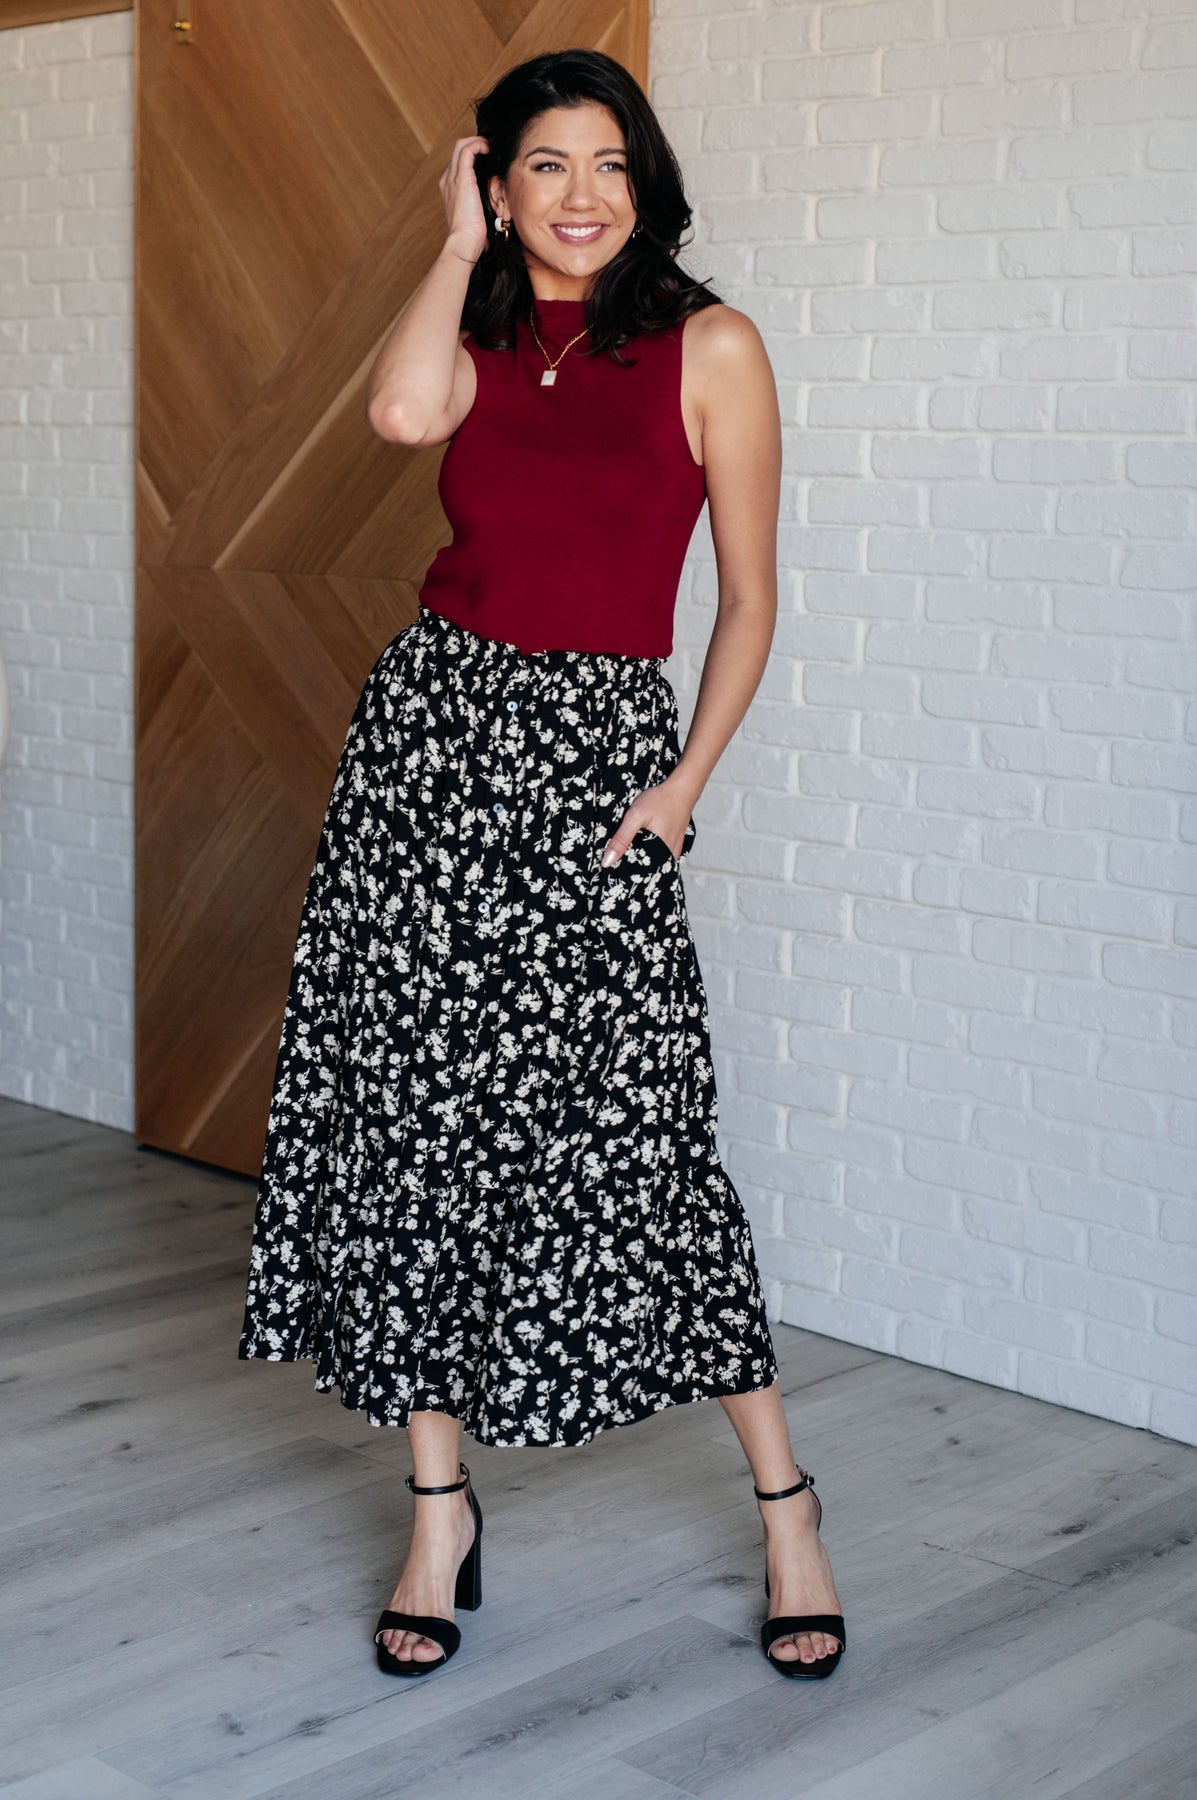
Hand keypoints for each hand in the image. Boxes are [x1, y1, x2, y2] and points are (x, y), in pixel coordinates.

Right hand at [439, 135, 489, 265]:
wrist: (463, 243)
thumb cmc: (472, 238)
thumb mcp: (478, 219)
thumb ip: (483, 208)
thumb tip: (498, 211)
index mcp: (450, 190)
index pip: (459, 165)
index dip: (473, 157)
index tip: (489, 158)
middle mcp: (448, 181)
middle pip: (458, 151)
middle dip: (475, 145)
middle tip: (491, 147)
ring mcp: (452, 178)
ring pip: (461, 146)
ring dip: (476, 141)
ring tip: (490, 145)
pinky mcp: (461, 177)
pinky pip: (467, 150)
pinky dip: (478, 144)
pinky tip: (488, 149)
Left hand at [600, 777, 694, 866]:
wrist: (681, 790)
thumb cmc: (660, 801)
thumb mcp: (635, 817)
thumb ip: (621, 839)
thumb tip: (607, 861)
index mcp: (658, 854)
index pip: (637, 874)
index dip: (622, 872)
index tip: (611, 869)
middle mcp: (668, 857)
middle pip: (645, 871)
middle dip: (631, 866)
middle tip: (617, 858)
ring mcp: (674, 853)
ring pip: (653, 864)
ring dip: (641, 860)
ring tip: (629, 851)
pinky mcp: (675, 847)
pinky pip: (660, 858)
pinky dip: (650, 854)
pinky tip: (642, 845)